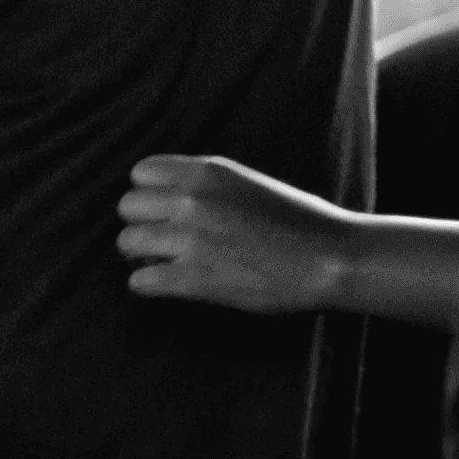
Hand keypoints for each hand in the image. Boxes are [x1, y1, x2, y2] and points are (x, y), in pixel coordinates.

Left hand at [118, 154, 356, 315]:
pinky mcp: (193, 277)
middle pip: (126, 208)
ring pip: (126, 243)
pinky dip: (148, 285)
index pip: (141, 173)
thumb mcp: (246, 184)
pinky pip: (139, 280)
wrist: (331, 257)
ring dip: (141, 256)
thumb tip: (167, 197)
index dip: (147, 194)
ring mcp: (190, 239)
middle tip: (161, 241)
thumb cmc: (298, 221)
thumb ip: (205, 185)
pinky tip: (170, 285)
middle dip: (141, 225)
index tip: (163, 211)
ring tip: (166, 263)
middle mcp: (193, 200)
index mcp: (207, 172)